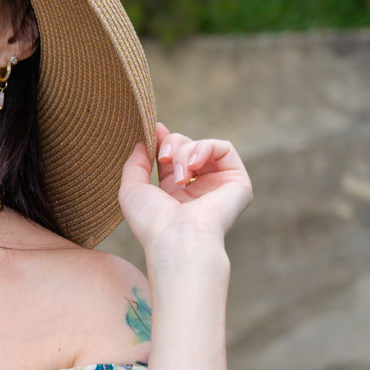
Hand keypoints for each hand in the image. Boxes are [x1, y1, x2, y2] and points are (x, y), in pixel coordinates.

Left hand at [118, 122, 251, 253]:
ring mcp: (218, 185)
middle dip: (172, 144)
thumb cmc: (152, 222)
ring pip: (203, 146)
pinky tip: (193, 165)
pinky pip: (224, 148)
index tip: (155, 130)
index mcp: (174, 192)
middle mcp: (197, 188)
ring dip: (185, 151)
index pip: (172, 156)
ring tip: (179, 174)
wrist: (177, 239)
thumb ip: (134, 163)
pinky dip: (205, 148)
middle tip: (164, 158)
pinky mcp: (237, 182)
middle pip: (186, 146)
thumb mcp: (132, 190)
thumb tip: (142, 141)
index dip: (163, 141)